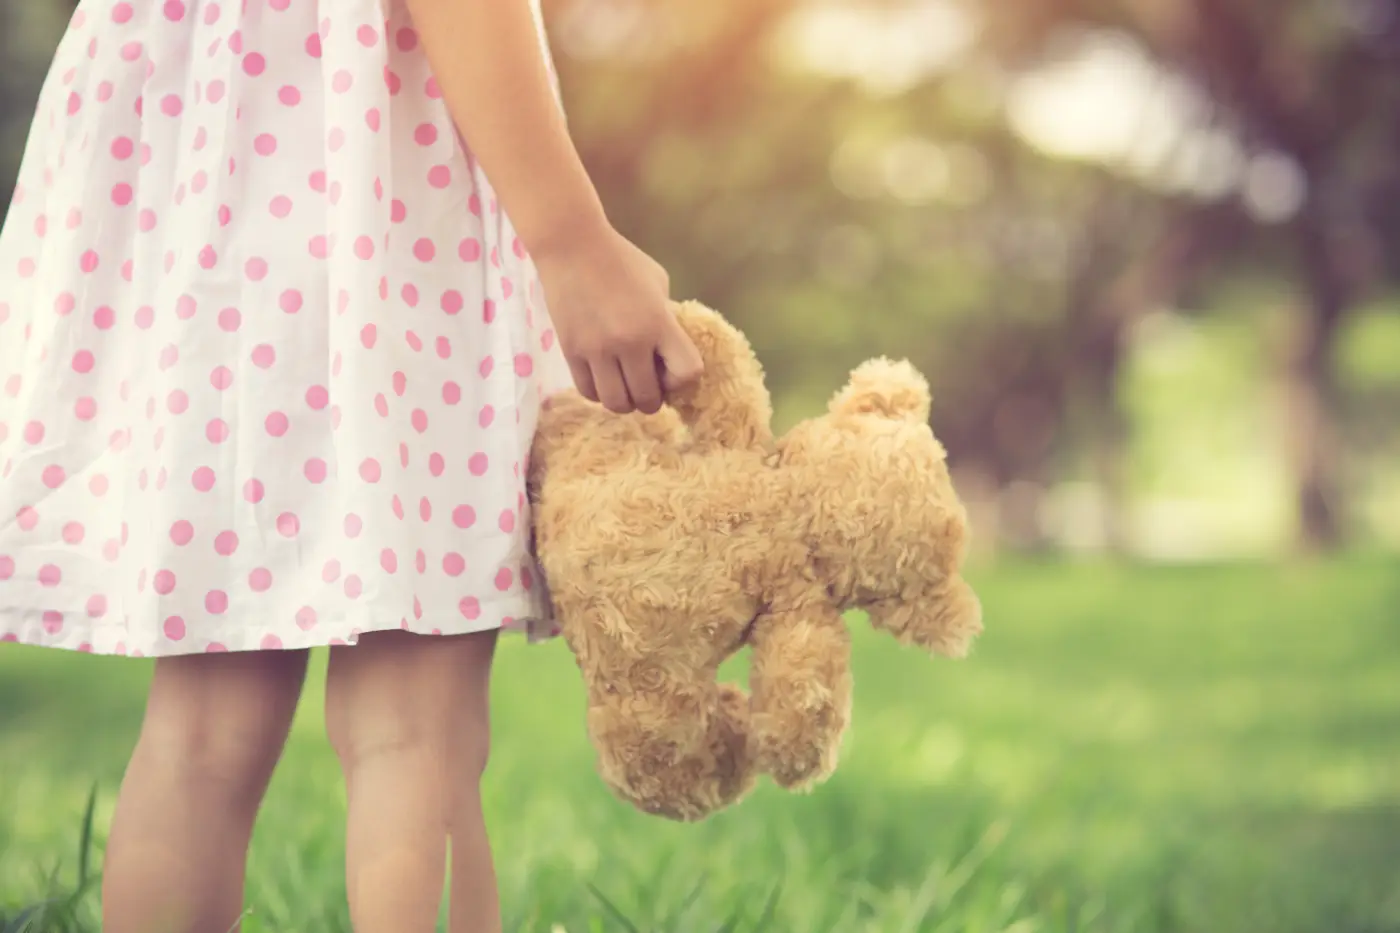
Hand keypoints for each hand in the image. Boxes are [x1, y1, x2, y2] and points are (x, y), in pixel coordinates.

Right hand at [534, 226, 703, 414]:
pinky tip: (602, 378)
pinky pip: (588, 392)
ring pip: (617, 403)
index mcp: (658, 322)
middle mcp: (630, 342)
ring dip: (625, 401)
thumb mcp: (658, 282)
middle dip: (652, 398)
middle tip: (646, 384)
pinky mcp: (571, 352)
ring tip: (624, 386)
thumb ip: (665, 317)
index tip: (670, 369)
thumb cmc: (621, 259)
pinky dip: (599, 393)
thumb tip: (666, 349)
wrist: (572, 247)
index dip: (682, 379)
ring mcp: (598, 350)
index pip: (687, 372)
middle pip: (648, 399)